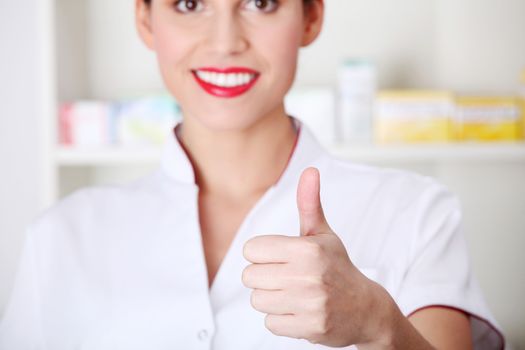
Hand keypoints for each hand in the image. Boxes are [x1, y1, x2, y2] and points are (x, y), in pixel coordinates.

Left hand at [242, 167, 392, 346]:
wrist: (366, 309)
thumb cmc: (337, 267)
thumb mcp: (324, 234)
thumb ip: (309, 204)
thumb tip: (310, 170)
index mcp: (307, 248)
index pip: (251, 250)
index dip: (261, 254)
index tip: (278, 257)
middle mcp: (309, 275)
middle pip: (250, 276)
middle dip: (264, 277)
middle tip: (286, 277)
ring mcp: (311, 303)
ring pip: (258, 300)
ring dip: (271, 299)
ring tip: (293, 294)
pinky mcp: (310, 328)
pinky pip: (270, 323)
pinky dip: (281, 319)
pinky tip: (299, 311)